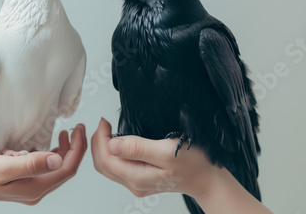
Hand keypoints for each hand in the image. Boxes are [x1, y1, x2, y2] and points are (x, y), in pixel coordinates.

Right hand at [0, 123, 86, 213]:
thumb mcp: (3, 167)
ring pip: (59, 169)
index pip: (66, 168)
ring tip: (68, 133)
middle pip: (66, 169)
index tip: (79, 130)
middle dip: (75, 148)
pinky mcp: (29, 182)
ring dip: (67, 150)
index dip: (77, 149)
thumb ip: (30, 164)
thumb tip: (57, 160)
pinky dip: (55, 154)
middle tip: (78, 128)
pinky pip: (49, 168)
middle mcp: (38, 190)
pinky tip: (53, 144)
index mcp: (35, 187)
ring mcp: (34, 187)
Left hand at [91, 118, 270, 213]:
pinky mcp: (141, 179)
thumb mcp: (168, 151)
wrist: (208, 178)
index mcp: (138, 177)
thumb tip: (112, 144)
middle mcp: (134, 183)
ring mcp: (137, 183)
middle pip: (103, 164)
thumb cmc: (194, 163)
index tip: (105, 121)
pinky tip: (116, 141)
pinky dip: (111, 153)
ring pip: (108, 167)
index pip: (106, 159)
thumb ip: (138, 148)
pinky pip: (117, 168)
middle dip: (97, 142)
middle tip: (103, 123)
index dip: (100, 139)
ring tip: (106, 129)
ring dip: (103, 147)